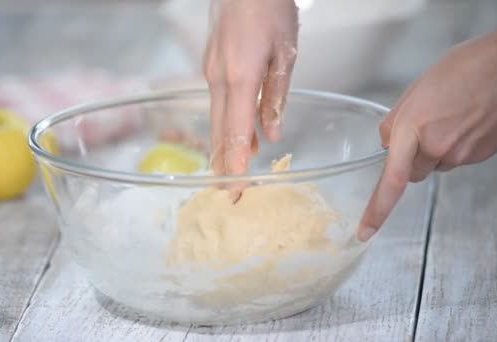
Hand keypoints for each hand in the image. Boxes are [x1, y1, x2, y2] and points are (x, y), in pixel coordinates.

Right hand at [203, 0, 298, 198]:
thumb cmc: (269, 8)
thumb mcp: (285, 52)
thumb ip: (277, 95)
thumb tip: (272, 133)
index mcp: (240, 77)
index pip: (236, 132)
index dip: (235, 164)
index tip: (235, 190)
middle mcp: (218, 79)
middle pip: (220, 132)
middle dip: (224, 165)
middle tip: (229, 194)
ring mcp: (211, 72)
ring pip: (217, 119)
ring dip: (223, 148)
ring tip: (229, 174)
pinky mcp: (211, 65)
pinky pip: (218, 104)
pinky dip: (226, 125)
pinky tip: (237, 136)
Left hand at [358, 30, 496, 240]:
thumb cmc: (463, 70)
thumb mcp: (415, 91)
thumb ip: (395, 123)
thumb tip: (386, 145)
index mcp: (413, 128)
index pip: (391, 180)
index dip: (376, 209)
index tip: (365, 231)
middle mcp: (437, 148)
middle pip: (410, 174)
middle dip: (409, 159)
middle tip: (420, 130)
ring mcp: (461, 155)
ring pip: (434, 166)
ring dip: (432, 151)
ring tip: (447, 119)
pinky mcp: (479, 156)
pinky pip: (454, 160)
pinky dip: (453, 147)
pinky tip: (462, 123)